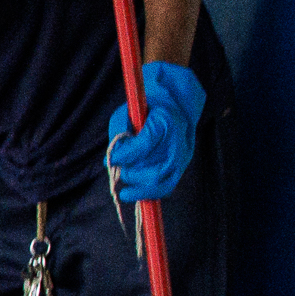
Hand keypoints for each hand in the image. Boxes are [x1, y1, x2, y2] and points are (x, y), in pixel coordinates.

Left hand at [106, 60, 204, 204]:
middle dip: (135, 176)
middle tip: (121, 173)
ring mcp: (183, 155)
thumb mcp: (127, 111)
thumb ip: (118, 132)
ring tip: (125, 188)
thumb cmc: (146, 107)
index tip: (111, 159)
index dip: (126, 155)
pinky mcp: (182, 165)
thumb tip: (111, 160)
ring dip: (141, 188)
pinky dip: (149, 192)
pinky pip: (167, 185)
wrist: (175, 103)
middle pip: (158, 170)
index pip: (146, 144)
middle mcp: (178, 140)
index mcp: (165, 120)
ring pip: (164, 182)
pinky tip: (133, 192)